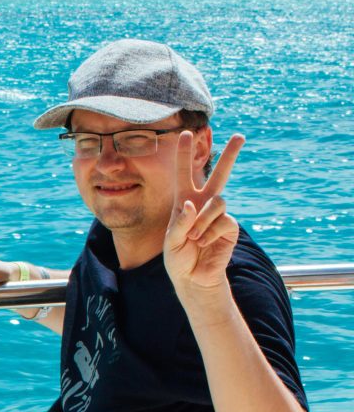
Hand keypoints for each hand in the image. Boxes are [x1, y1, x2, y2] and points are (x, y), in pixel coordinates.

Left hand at [164, 131, 244, 294]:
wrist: (193, 277)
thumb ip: (180, 223)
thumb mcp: (171, 241)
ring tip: (195, 238)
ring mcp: (219, 215)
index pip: (184, 174)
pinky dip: (210, 232)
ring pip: (217, 202)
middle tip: (240, 136)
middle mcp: (204, 204)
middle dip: (230, 155)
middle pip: (220, 175)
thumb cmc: (178, 258)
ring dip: (202, 221)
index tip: (187, 133)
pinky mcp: (230, 227)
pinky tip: (205, 243)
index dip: (185, 155)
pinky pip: (223, 220)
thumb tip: (193, 204)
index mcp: (184, 202)